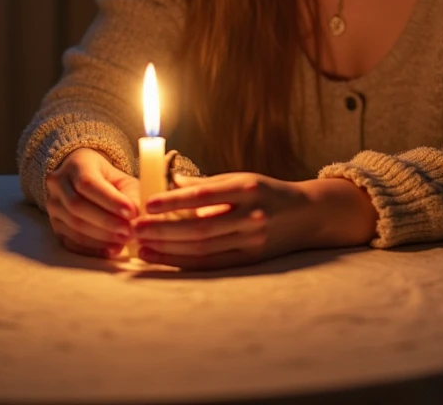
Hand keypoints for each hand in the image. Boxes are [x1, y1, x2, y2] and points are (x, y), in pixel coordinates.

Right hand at [45, 147, 139, 258]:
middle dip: (106, 221)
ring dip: (100, 237)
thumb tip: (135, 217)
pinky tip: (110, 250)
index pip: (88, 184)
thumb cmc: (108, 178)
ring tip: (123, 241)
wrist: (84, 178)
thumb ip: (130, 195)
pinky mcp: (54, 225)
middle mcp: (58, 184)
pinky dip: (92, 249)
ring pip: (73, 225)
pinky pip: (70, 241)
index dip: (109, 200)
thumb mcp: (123, 179)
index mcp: (76, 165)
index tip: (131, 213)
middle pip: (77, 206)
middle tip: (128, 231)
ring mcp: (53, 206)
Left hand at [131, 171, 315, 269]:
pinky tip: (163, 258)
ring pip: (203, 249)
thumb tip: (171, 182)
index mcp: (247, 189)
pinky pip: (212, 264)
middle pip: (200, 228)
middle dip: (163, 230)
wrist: (306, 215)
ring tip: (142, 246)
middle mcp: (251, 215)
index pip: (204, 197)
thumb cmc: (267, 192)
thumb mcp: (242, 179)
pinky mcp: (251, 261)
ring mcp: (252, 241)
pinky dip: (185, 262)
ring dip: (169, 249)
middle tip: (135, 228)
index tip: (148, 204)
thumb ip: (208, 184)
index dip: (174, 202)